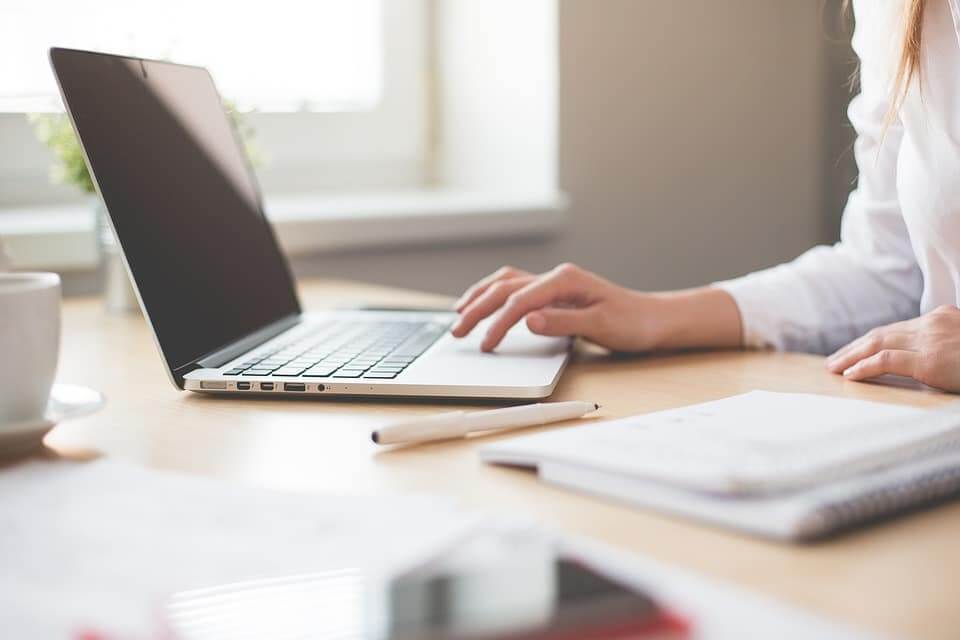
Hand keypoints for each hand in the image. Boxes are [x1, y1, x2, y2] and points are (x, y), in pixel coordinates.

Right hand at [450, 263, 660, 351]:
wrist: (653, 320)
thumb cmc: (632, 323)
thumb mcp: (601, 326)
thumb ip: (562, 323)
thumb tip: (527, 320)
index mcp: (565, 280)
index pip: (520, 301)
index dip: (498, 323)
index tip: (485, 345)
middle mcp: (556, 277)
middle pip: (505, 288)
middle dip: (477, 308)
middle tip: (457, 331)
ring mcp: (554, 283)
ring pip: (506, 283)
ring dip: (480, 296)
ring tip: (458, 313)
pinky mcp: (554, 294)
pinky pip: (515, 288)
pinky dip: (494, 295)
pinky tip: (484, 304)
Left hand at [825, 305, 959, 391]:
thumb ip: (942, 343)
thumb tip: (927, 357)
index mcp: (941, 317)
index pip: (897, 328)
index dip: (871, 340)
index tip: (855, 349)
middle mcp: (932, 323)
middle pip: (882, 334)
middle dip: (854, 347)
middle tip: (834, 359)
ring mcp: (930, 340)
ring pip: (878, 344)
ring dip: (851, 356)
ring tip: (834, 367)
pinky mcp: (930, 360)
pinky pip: (887, 361)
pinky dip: (864, 367)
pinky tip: (849, 374)